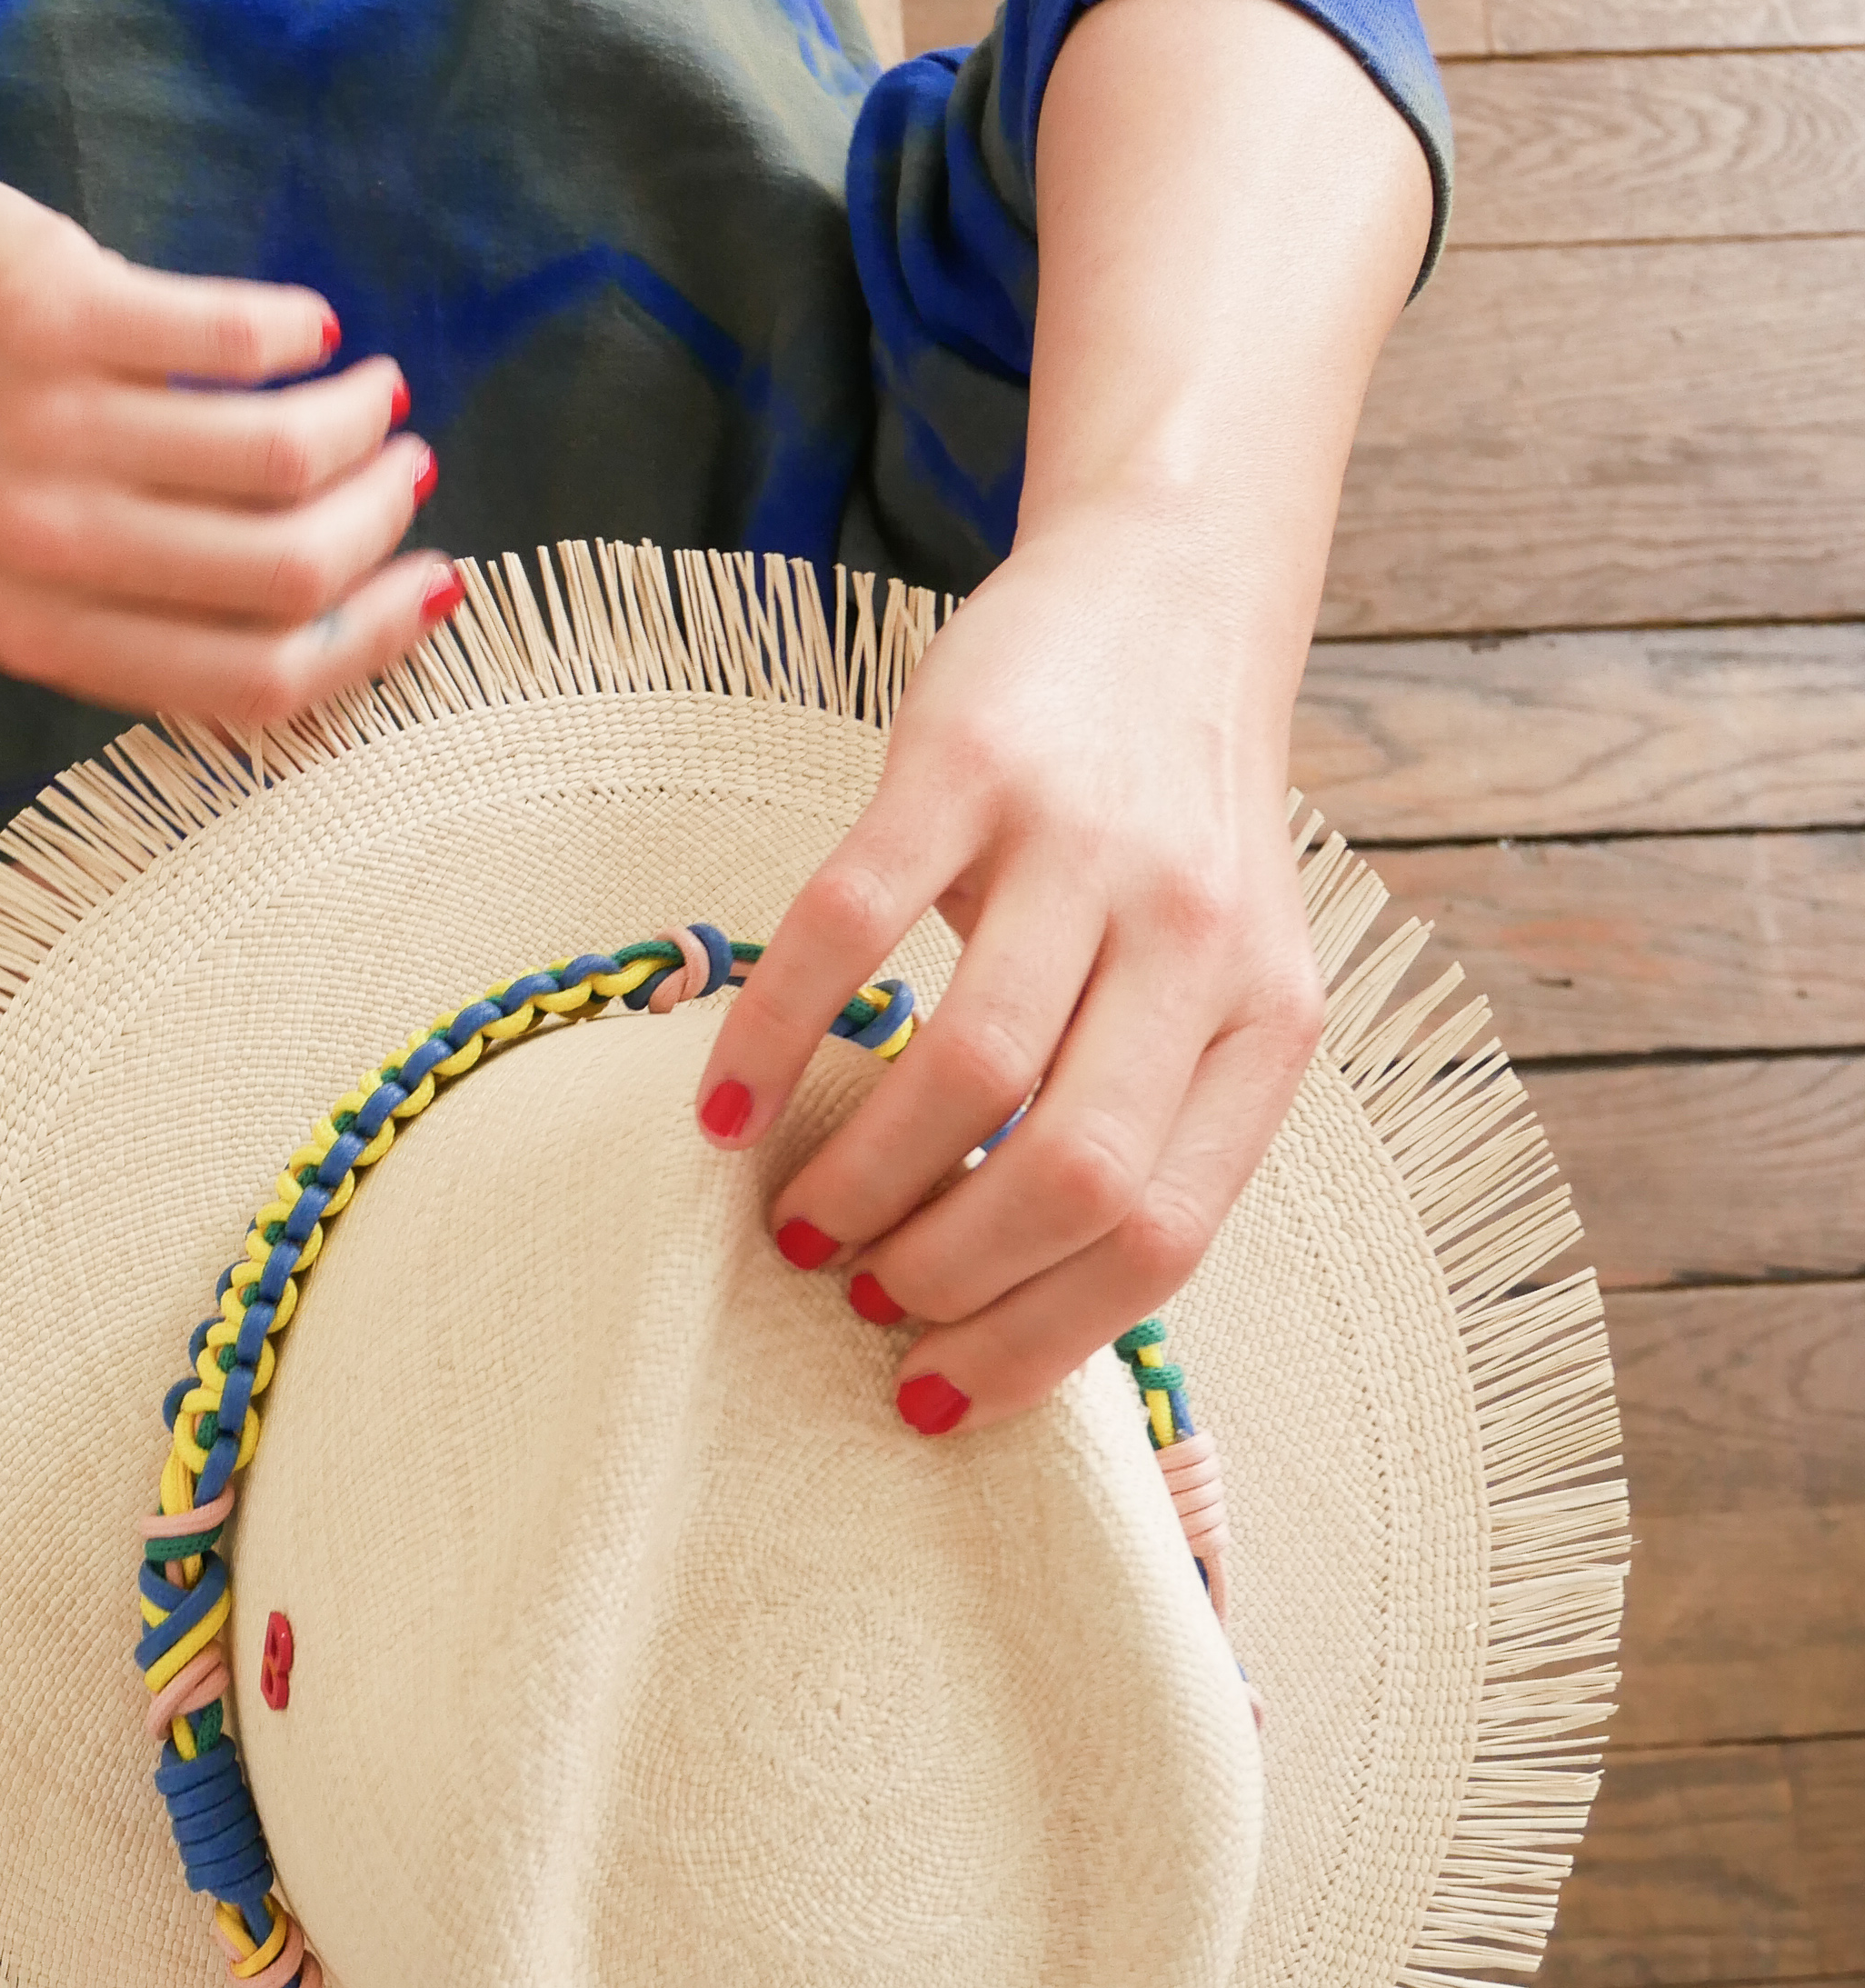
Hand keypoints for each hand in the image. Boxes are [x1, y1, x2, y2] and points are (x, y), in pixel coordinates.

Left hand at [0, 0, 454, 726]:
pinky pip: (237, 337)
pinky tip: (304, 329)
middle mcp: (46, 548)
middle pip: (287, 570)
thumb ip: (159, 604)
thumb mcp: (32, 562)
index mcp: (44, 634)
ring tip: (369, 389)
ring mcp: (49, 430)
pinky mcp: (59, 313)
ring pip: (279, 453)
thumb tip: (360, 604)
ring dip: (358, 416)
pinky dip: (299, 333)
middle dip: (380, 516)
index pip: (258, 679)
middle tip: (403, 463)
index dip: (370, 636)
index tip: (427, 579)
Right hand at [688, 0, 1435, 1428]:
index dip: (1038, 1339)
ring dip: (859, 1175)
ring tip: (793, 1219)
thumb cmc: (1174, 826)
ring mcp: (1079, 845)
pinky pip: (847, 929)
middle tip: (854, 1296)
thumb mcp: (1216, 978)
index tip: (934, 1393)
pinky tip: (720, 1101)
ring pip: (966, 1070)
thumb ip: (1154, 1111)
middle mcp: (1194, 941)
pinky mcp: (965, 765)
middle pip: (1070, 1175)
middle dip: (942, 1275)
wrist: (1172, 594)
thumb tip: (1025, 1305)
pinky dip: (770, 1033)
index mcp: (1267, 1022)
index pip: (1162, 1235)